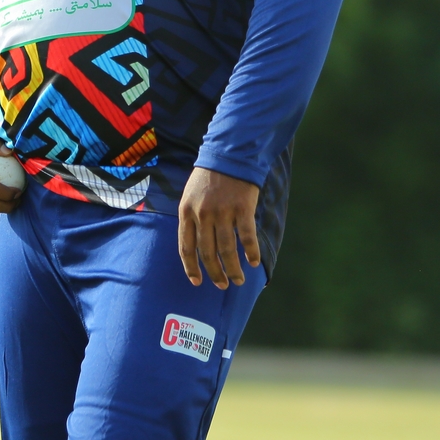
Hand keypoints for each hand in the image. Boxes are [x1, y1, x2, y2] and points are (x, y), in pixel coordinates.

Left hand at [178, 167, 260, 288]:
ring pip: (227, 250)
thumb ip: (191, 217)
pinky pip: (247, 237)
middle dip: (215, 273)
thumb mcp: (190, 194)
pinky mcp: (242, 209)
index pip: (186, 248)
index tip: (197, 282)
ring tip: (238, 280)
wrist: (229, 153)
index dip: (191, 268)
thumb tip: (195, 246)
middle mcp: (203, 214)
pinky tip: (253, 262)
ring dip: (233, 269)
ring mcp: (223, 212)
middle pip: (207, 253)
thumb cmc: (209, 176)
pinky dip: (251, 252)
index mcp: (186, 212)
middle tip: (222, 285)